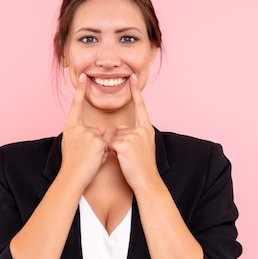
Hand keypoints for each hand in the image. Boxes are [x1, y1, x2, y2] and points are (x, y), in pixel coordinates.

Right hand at [60, 74, 108, 189]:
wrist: (72, 177)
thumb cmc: (71, 163)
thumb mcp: (72, 145)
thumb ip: (83, 134)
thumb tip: (99, 130)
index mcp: (70, 127)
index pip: (75, 105)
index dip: (79, 90)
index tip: (83, 76)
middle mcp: (78, 128)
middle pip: (96, 130)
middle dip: (96, 144)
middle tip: (85, 156)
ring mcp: (88, 134)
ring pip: (103, 139)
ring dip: (101, 150)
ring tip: (89, 159)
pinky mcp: (98, 142)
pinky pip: (107, 146)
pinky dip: (104, 154)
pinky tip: (95, 160)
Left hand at [109, 74, 158, 189]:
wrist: (147, 181)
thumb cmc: (142, 166)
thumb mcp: (142, 147)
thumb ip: (132, 134)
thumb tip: (118, 127)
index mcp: (147, 129)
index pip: (140, 107)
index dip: (135, 92)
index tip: (132, 77)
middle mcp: (142, 130)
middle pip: (120, 130)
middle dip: (120, 144)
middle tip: (131, 157)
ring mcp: (133, 136)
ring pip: (114, 138)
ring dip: (116, 150)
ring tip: (128, 160)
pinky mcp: (124, 144)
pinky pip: (111, 145)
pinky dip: (112, 153)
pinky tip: (123, 160)